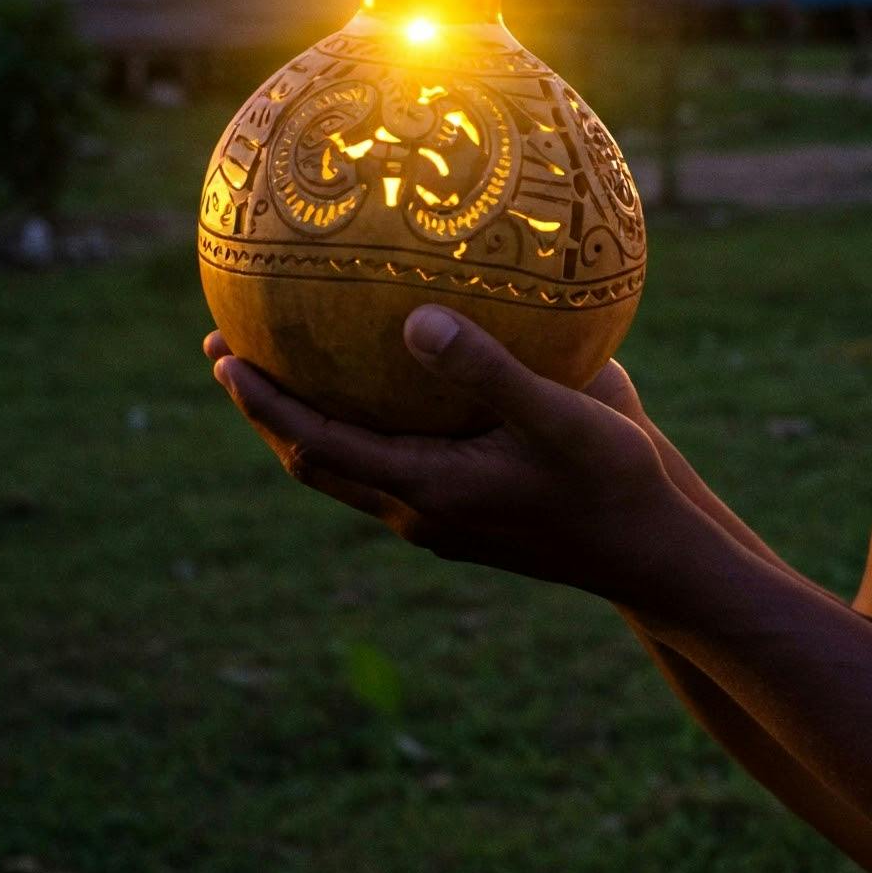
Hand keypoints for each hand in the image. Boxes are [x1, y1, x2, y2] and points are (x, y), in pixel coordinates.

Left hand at [206, 307, 689, 601]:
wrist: (650, 554)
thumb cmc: (610, 481)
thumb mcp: (556, 415)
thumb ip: (485, 367)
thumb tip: (413, 318)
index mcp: (424, 489)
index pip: (314, 444)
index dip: (263, 404)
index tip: (221, 356)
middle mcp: (418, 512)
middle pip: (315, 462)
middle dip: (266, 411)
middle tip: (228, 354)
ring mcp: (441, 521)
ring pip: (350, 471)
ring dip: (310, 424)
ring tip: (292, 371)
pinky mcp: (467, 519)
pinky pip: (392, 469)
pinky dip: (363, 430)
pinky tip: (396, 392)